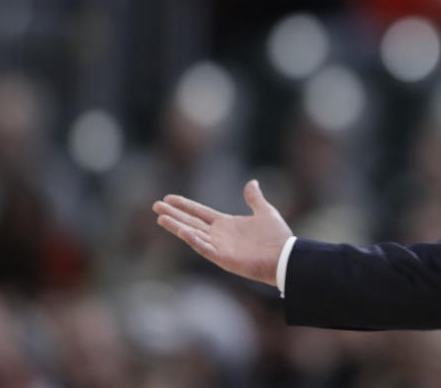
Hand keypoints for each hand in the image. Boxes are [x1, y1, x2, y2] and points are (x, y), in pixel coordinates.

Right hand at [152, 180, 293, 286]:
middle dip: (174, 214)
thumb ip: (255, 199)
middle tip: (155, 206)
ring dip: (177, 226)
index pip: (200, 212)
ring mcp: (219, 247)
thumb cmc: (276, 237)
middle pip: (191, 222)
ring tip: (160, 217)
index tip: (168, 198)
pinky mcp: (224, 258)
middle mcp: (219, 235)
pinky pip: (205, 248)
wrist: (285, 256)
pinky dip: (194, 240)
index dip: (185, 205)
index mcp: (226, 224)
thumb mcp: (265, 212)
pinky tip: (183, 231)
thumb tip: (252, 182)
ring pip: (193, 234)